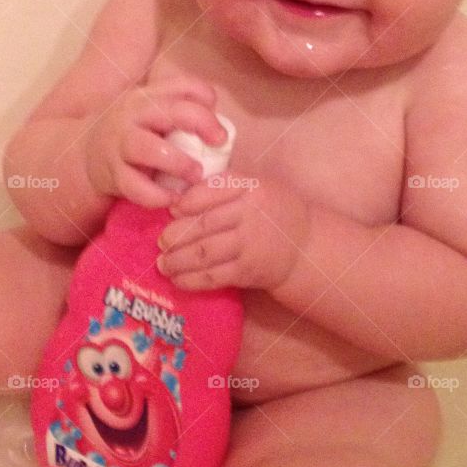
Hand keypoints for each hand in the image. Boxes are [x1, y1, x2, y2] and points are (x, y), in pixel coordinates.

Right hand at [85, 76, 225, 206]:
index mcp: (148, 96)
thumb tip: (221, 128)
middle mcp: (132, 114)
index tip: (218, 126)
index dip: (207, 100)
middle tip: (219, 143)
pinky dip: (157, 195)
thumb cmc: (134, 135)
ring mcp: (119, 143)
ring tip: (196, 175)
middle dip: (201, 124)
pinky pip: (135, 186)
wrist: (85, 156)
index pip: (183, 86)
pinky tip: (172, 198)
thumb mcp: (153, 115)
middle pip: (171, 110)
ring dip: (179, 162)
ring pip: (149, 148)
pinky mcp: (112, 173)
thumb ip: (183, 114)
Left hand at [156, 172, 310, 291]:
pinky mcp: (247, 271)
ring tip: (163, 263)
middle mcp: (250, 214)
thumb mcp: (257, 186)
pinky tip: (177, 279)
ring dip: (177, 260)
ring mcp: (249, 244)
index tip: (171, 209)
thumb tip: (178, 199)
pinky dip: (191, 280)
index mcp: (251, 187)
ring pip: (203, 253)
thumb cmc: (273, 211)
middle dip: (175, 234)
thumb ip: (224, 187)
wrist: (305, 246)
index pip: (212, 190)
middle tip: (161, 241)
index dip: (188, 201)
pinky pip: (213, 276)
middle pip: (203, 224)